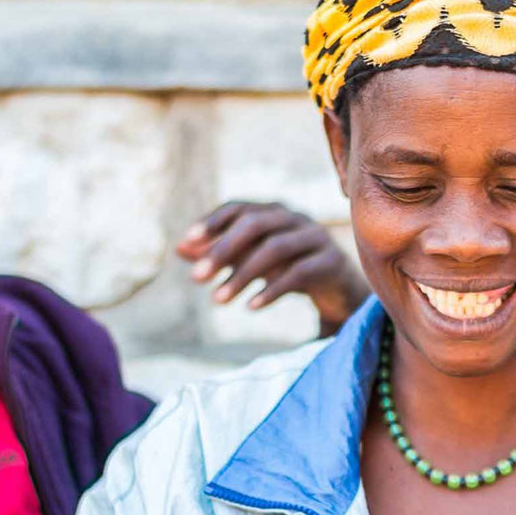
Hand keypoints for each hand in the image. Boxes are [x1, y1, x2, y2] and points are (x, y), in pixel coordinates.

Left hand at [176, 202, 367, 334]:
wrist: (337, 285)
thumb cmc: (288, 266)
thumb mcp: (251, 259)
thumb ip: (218, 252)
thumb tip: (178, 249)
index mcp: (273, 211)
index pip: (239, 207)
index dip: (213, 221)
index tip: (188, 241)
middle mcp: (294, 218)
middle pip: (255, 225)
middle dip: (222, 250)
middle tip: (196, 279)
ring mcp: (315, 237)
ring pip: (275, 249)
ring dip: (242, 275)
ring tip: (217, 300)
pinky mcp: (330, 261)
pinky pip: (299, 273)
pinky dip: (272, 290)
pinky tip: (250, 306)